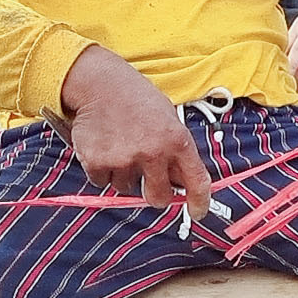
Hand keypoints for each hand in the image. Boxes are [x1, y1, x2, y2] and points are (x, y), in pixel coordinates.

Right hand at [58, 45, 210, 216]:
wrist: (100, 84)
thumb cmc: (138, 100)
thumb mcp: (168, 119)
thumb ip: (176, 151)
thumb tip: (181, 183)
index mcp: (177, 140)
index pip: (197, 180)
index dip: (199, 202)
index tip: (197, 213)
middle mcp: (153, 152)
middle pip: (158, 198)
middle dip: (155, 195)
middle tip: (150, 184)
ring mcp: (124, 159)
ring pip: (127, 188)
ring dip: (125, 175)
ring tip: (121, 145)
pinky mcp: (97, 163)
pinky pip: (103, 182)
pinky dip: (103, 170)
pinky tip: (105, 146)